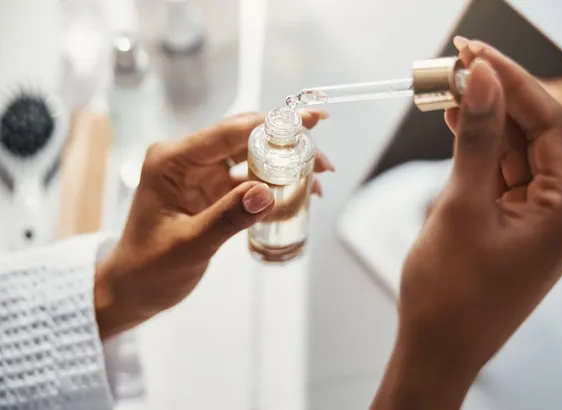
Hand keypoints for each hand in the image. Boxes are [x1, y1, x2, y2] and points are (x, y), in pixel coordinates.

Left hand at [94, 110, 332, 339]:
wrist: (132, 289)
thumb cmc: (149, 268)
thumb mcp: (189, 245)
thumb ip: (227, 218)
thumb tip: (266, 193)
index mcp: (173, 160)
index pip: (230, 132)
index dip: (274, 124)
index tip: (312, 120)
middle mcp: (187, 159)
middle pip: (245, 136)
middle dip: (287, 143)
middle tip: (323, 161)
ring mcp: (201, 174)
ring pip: (252, 155)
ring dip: (284, 162)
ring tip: (319, 176)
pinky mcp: (212, 190)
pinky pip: (250, 177)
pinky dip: (275, 182)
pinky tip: (298, 192)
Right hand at [372, 38, 561, 408]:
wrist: (437, 350)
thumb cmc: (451, 295)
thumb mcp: (462, 207)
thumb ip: (479, 140)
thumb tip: (483, 81)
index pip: (550, 124)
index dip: (513, 82)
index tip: (476, 54)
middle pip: (536, 135)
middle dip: (497, 97)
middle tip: (458, 65)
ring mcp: (540, 220)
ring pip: (518, 153)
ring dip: (487, 121)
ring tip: (450, 88)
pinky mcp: (517, 226)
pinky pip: (504, 175)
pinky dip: (482, 150)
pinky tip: (460, 122)